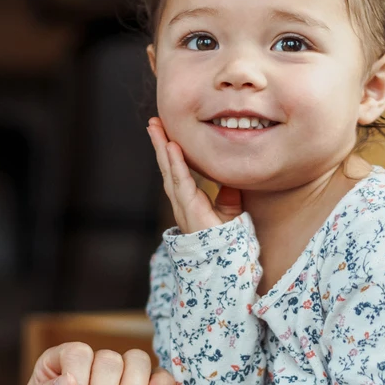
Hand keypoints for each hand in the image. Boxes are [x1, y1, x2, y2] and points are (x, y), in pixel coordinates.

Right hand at [149, 119, 241, 234]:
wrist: (226, 262)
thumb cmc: (226, 240)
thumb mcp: (230, 212)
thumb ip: (228, 196)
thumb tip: (230, 178)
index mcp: (189, 200)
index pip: (177, 171)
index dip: (170, 152)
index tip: (166, 132)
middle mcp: (181, 201)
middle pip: (167, 167)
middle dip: (160, 144)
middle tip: (153, 122)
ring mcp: (183, 205)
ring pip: (169, 171)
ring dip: (162, 148)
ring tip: (155, 128)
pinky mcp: (189, 209)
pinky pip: (181, 182)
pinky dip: (176, 164)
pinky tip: (172, 147)